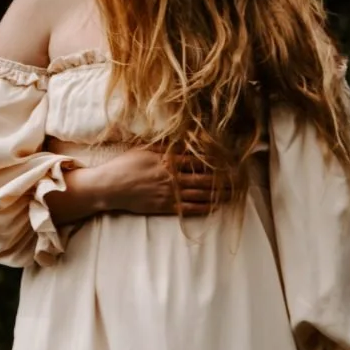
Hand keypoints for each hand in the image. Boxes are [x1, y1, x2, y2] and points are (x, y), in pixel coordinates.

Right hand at [56, 147, 217, 217]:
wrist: (110, 188)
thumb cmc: (125, 165)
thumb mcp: (145, 149)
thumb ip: (165, 146)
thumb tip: (184, 140)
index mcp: (168, 161)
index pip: (197, 160)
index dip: (215, 160)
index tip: (229, 160)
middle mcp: (172, 178)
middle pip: (204, 178)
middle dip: (223, 179)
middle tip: (239, 179)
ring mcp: (169, 194)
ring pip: (199, 194)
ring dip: (218, 195)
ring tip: (233, 194)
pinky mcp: (164, 207)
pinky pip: (189, 209)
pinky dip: (204, 208)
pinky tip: (215, 207)